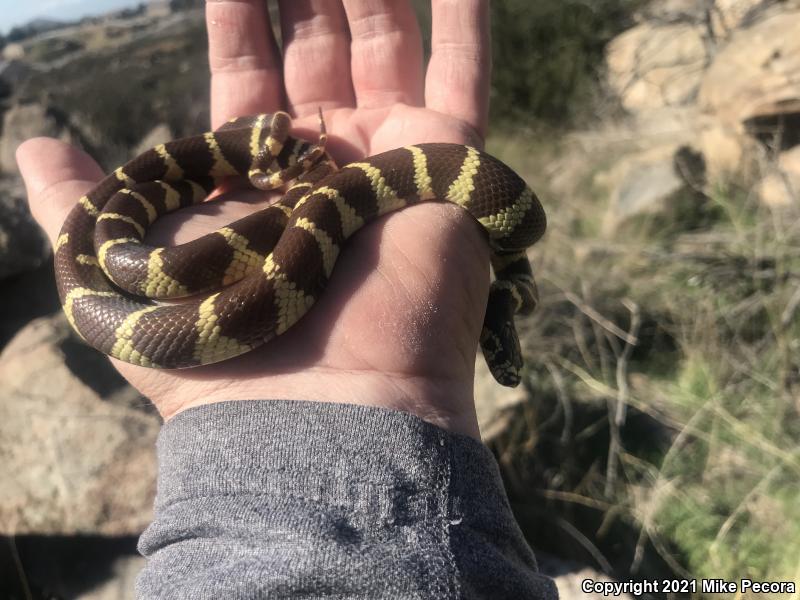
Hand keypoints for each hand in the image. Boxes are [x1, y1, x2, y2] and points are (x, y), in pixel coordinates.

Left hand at [17, 0, 491, 438]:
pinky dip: (464, 20)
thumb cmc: (220, 348)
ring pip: (384, 49)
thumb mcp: (125, 273)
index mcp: (260, 185)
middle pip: (317, 54)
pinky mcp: (446, 166)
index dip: (238, 24)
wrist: (324, 405)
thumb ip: (81, 206)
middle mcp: (328, 167)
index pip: (247, 80)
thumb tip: (35, 149)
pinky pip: (464, 76)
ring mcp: (390, 161)